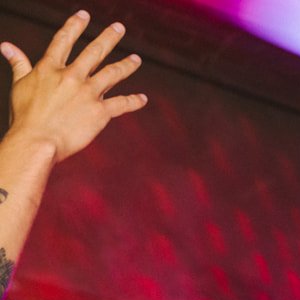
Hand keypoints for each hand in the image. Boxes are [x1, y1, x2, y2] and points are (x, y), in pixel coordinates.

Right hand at [2, 14, 146, 163]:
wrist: (38, 141)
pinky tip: (143, 99)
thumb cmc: (25, 116)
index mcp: (51, 67)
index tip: (84, 15)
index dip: (75, 25)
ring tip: (136, 59)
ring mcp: (88, 93)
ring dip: (126, 65)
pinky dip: (133, 101)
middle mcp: (72, 75)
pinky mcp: (99, 112)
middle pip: (94, 51)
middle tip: (119, 28)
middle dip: (108, 37)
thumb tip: (6, 46)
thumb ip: (18, 63)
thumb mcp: (19, 85)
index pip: (64, 39)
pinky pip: (121, 104)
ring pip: (112, 73)